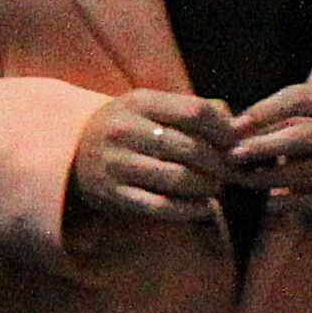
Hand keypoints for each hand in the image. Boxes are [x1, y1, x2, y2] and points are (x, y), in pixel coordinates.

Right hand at [69, 91, 235, 227]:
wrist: (72, 151)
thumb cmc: (126, 127)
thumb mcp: (149, 106)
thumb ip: (190, 109)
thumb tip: (239, 125)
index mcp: (139, 103)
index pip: (194, 112)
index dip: (222, 130)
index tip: (233, 143)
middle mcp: (125, 130)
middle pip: (190, 148)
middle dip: (218, 164)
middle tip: (229, 172)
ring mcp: (117, 164)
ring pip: (178, 178)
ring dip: (207, 187)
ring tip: (214, 188)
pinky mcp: (113, 194)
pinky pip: (160, 206)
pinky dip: (189, 210)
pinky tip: (203, 208)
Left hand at [226, 83, 311, 220]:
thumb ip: (302, 111)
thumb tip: (244, 126)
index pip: (304, 97)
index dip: (266, 110)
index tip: (235, 126)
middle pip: (309, 136)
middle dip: (266, 147)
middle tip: (233, 157)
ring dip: (276, 179)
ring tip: (246, 182)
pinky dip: (300, 203)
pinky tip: (275, 203)